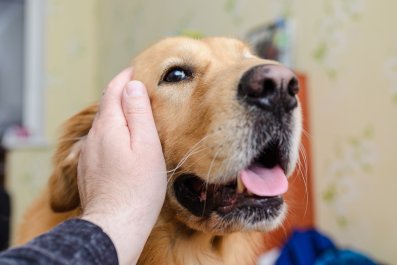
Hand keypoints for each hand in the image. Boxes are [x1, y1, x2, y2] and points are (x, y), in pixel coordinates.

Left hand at [78, 68, 166, 264]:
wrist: (116, 224)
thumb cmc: (138, 187)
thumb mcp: (146, 146)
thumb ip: (138, 113)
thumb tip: (132, 85)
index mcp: (108, 126)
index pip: (113, 90)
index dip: (126, 77)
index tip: (139, 69)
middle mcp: (93, 137)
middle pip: (106, 106)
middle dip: (122, 94)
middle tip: (143, 89)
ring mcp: (88, 154)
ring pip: (103, 125)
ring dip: (118, 115)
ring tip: (137, 114)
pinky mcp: (89, 168)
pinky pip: (101, 142)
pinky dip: (113, 133)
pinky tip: (125, 143)